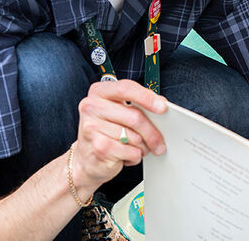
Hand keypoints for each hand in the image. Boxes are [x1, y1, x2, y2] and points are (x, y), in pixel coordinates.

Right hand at [71, 79, 167, 194]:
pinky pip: (131, 152)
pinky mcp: (98, 147)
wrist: (85, 160)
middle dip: (152, 132)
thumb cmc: (105, 133)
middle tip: (160, 142)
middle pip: (134, 116)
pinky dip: (135, 157)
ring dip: (143, 147)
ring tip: (138, 149)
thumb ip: (136, 105)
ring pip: (134, 137)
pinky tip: (126, 156)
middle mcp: (91, 107)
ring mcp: (92, 127)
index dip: (147, 97)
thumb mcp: (118, 113)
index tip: (162, 107)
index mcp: (99, 92)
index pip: (126, 88)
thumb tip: (161, 104)